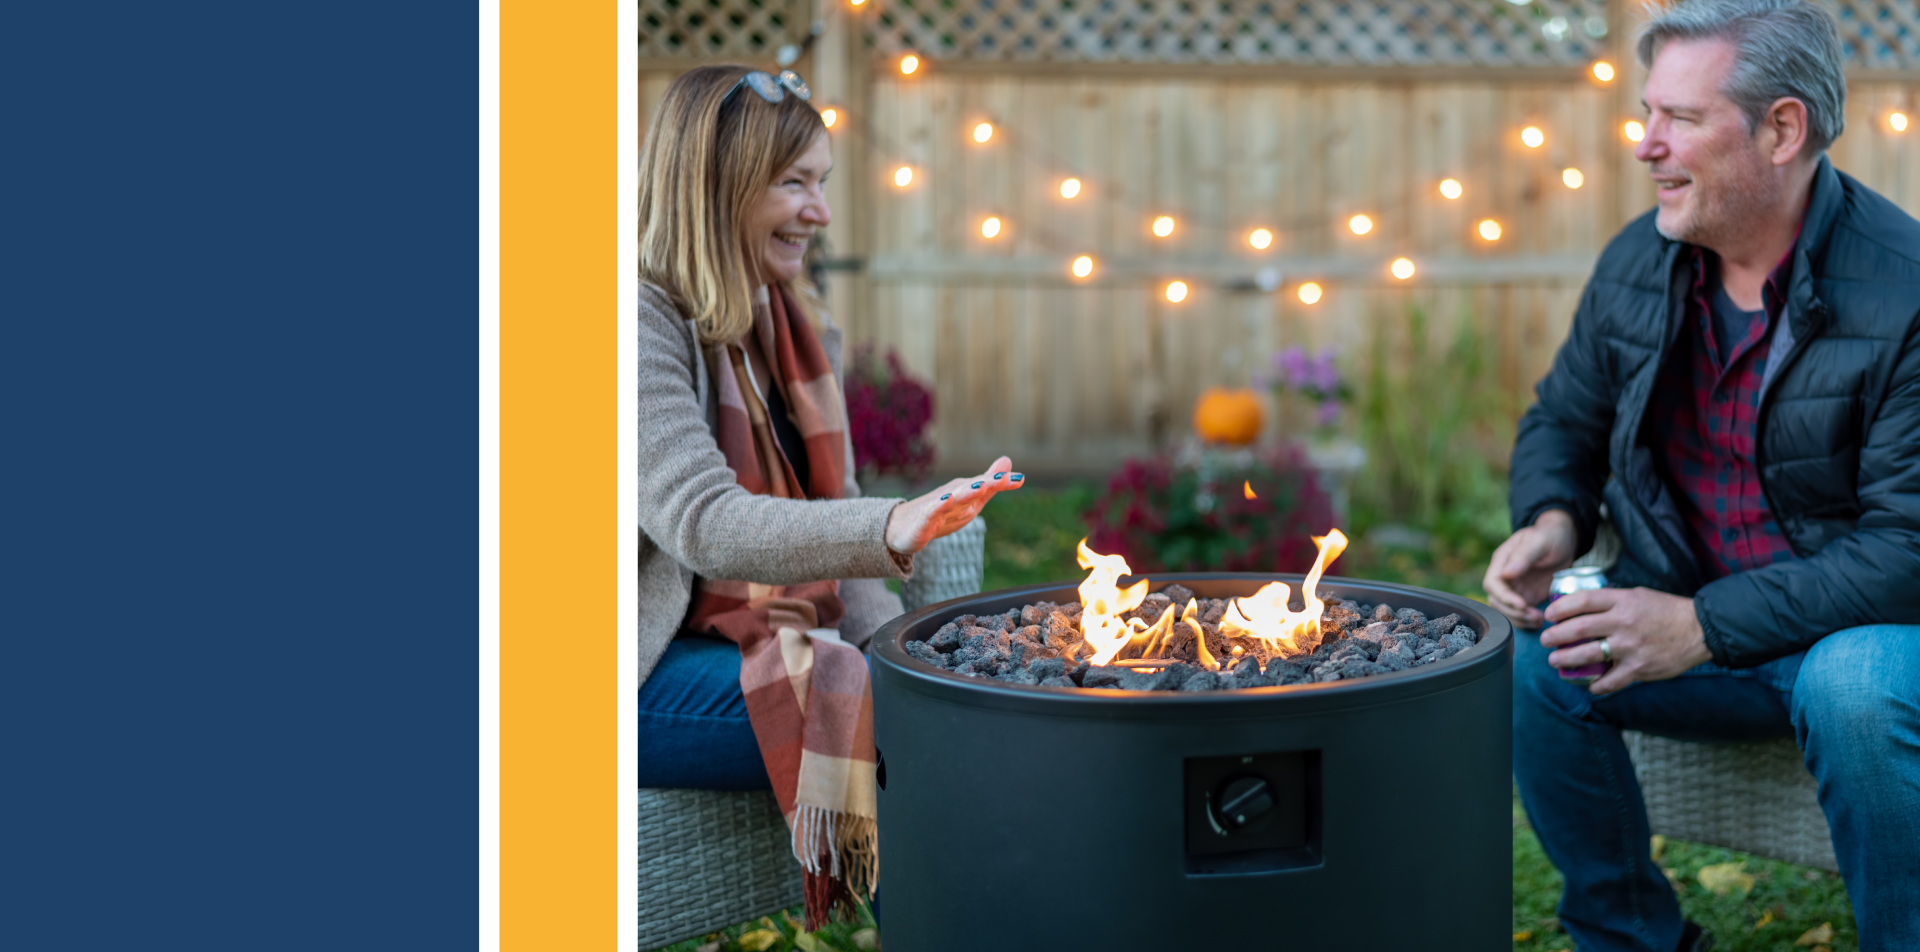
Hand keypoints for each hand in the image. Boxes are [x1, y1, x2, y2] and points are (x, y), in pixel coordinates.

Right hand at [883, 456, 1023, 554]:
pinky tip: (948, 501)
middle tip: (1004, 479)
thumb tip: (1007, 460)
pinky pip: (932, 512)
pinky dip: (940, 506)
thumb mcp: (971, 501)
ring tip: (981, 487)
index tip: (1020, 479)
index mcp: (965, 491)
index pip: (986, 485)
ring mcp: (938, 506)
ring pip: (954, 498)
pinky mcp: (924, 519)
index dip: (1003, 483)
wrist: (903, 527)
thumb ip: (990, 484)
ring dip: (967, 492)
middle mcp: (953, 494)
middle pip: (972, 488)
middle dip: (988, 483)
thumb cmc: (941, 513)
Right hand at [1482, 509, 1577, 627]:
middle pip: (1496, 600)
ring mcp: (1514, 588)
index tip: (1522, 604)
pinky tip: (1539, 621)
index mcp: (1502, 560)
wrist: (1563, 540)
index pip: (1492, 583)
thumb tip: (1506, 573)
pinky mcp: (1525, 596)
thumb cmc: (1550, 536)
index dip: (1504, 596)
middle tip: (1534, 615)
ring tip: (1539, 620)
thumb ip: (1524, 556)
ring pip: (1505, 610)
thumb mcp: (1539, 541)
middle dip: (1513, 611)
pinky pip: (1519, 614)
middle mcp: (1504, 576)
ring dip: (1519, 619)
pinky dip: (1526, 621)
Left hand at [1541, 587, 1710, 694]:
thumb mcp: (1637, 595)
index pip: (1581, 601)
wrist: (1699, 629)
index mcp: (1622, 601)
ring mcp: (1630, 647)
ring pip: (1587, 655)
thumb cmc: (1666, 610)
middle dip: (1554, 636)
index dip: (1559, 608)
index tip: (1549, 615)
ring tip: (1555, 660)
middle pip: (1577, 628)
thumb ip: (1612, 601)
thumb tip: (1582, 606)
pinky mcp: (1639, 668)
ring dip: (1565, 660)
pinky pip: (1610, 682)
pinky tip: (1590, 686)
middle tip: (1545, 640)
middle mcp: (1623, 623)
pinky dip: (1597, 686)